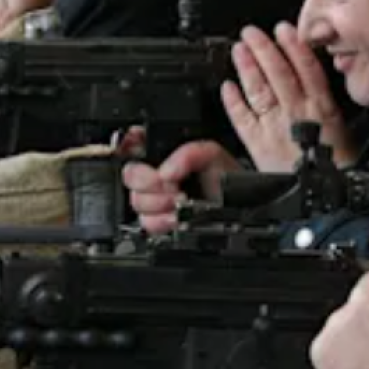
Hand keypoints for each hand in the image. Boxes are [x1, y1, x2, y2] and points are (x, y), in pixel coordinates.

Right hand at [118, 128, 241, 233]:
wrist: (238, 206)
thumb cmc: (226, 177)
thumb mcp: (210, 153)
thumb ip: (187, 154)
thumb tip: (164, 172)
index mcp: (162, 153)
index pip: (130, 145)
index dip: (130, 148)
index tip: (142, 155)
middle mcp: (154, 175)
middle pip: (130, 176)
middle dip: (150, 182)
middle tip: (172, 184)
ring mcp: (154, 199)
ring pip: (137, 201)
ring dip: (159, 202)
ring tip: (180, 200)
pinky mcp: (159, 222)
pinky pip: (146, 223)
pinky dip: (161, 220)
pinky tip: (176, 216)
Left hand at [224, 24, 355, 170]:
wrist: (327, 202)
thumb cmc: (340, 174)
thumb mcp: (347, 136)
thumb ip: (329, 111)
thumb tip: (320, 94)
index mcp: (323, 109)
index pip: (306, 68)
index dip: (293, 46)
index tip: (284, 30)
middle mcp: (297, 114)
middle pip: (278, 73)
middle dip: (264, 49)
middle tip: (251, 32)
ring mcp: (276, 127)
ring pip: (260, 89)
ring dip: (247, 67)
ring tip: (239, 49)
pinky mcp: (259, 145)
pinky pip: (243, 118)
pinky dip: (233, 101)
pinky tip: (227, 88)